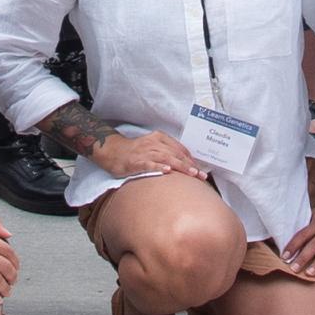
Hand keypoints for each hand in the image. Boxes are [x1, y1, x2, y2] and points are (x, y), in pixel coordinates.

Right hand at [90, 127, 204, 180]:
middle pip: (176, 154)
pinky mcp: (136, 162)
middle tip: (201, 175)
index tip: (200, 170)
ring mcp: (145, 152)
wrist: (112, 151)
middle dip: (190, 165)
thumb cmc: (135, 151)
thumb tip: (184, 163)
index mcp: (159, 138)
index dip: (191, 160)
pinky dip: (159, 167)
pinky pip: (149, 164)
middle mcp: (154, 143)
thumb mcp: (153, 146)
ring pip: (167, 159)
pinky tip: (167, 171)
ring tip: (191, 174)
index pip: (180, 149)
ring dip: (180, 167)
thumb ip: (167, 152)